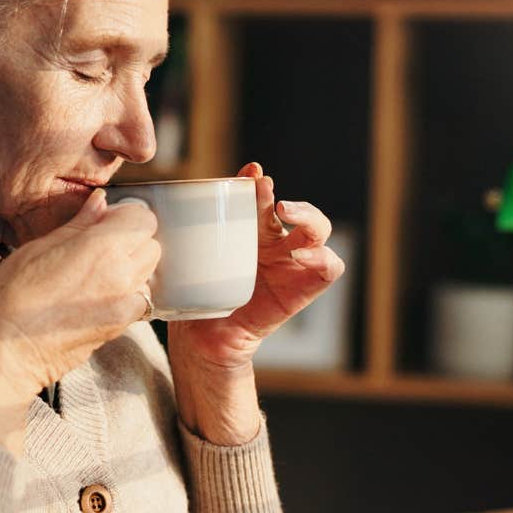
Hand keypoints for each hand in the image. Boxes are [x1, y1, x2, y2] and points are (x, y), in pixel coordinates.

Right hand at [0, 191, 156, 448]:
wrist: (4, 354)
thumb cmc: (9, 299)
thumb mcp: (36, 249)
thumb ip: (77, 226)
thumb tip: (100, 202)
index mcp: (101, 248)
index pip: (144, 218)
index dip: (125, 215)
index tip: (103, 221)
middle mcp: (121, 276)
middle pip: (151, 244)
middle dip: (132, 238)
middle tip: (98, 245)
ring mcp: (124, 305)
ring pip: (148, 273)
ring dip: (131, 266)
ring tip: (95, 272)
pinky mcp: (119, 328)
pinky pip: (139, 301)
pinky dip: (127, 293)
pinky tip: (97, 296)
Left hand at [166, 162, 344, 371]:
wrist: (203, 338)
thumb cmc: (198, 294)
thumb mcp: (195, 256)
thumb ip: (196, 231)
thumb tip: (182, 199)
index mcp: (253, 231)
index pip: (265, 199)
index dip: (260, 185)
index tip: (251, 174)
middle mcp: (277, 245)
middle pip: (300, 211)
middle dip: (289, 198)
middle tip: (269, 193)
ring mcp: (293, 265)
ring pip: (320, 231)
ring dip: (310, 218)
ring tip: (287, 214)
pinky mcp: (303, 289)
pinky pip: (329, 269)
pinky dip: (323, 258)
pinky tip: (301, 255)